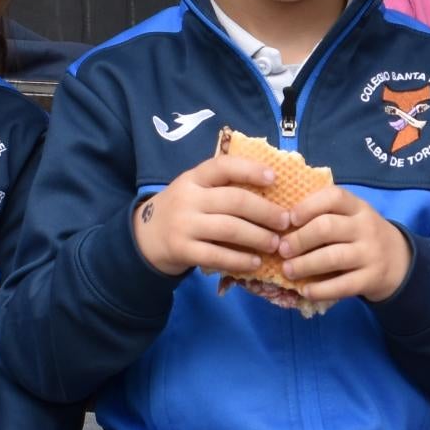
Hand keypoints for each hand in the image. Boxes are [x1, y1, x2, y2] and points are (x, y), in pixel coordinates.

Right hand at [132, 156, 289, 279]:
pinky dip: (240, 260)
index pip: (223, 166)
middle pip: (234, 201)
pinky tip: (255, 263)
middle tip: (285, 222)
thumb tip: (273, 195)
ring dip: (258, 237)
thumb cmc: (183, 210)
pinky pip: (217, 256)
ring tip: (275, 244)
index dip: (250, 170)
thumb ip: (223, 188)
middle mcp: (188, 198)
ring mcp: (184, 225)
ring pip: (229, 229)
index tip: (274, 178)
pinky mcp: (182, 250)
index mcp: (194, 178)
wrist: (145, 237)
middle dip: (265, 212)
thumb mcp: (195, 190)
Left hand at [277, 186, 412, 305]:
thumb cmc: (362, 236)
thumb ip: (324, 214)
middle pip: (327, 227)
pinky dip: (320, 290)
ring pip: (333, 257)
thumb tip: (280, 222)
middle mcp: (366, 227)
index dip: (307, 206)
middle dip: (299, 239)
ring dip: (305, 265)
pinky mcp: (371, 279)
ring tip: (288, 270)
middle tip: (282, 250)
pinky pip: (343, 285)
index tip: (289, 219)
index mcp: (357, 207)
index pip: (333, 197)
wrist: (400, 262)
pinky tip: (305, 291)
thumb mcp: (351, 217)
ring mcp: (370, 253)